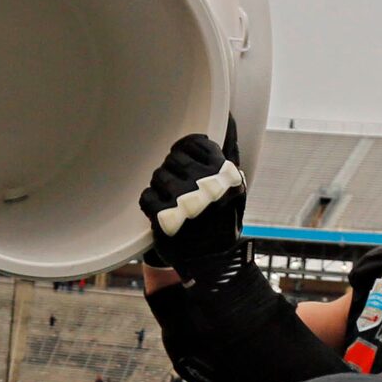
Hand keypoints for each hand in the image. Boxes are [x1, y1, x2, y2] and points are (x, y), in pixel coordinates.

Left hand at [139, 122, 245, 286]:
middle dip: (172, 172)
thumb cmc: (221, 222)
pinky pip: (146, 196)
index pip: (192, 142)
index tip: (183, 165)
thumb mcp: (235, 188)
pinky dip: (150, 204)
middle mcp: (207, 186)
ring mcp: (186, 204)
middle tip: (179, 191)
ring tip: (172, 204)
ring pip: (158, 176)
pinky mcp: (166, 220)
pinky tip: (162, 213)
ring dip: (161, 188)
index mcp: (226, 174)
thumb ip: (228, 154)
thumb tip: (230, 116)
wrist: (212, 265)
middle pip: (172, 159)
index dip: (183, 152)